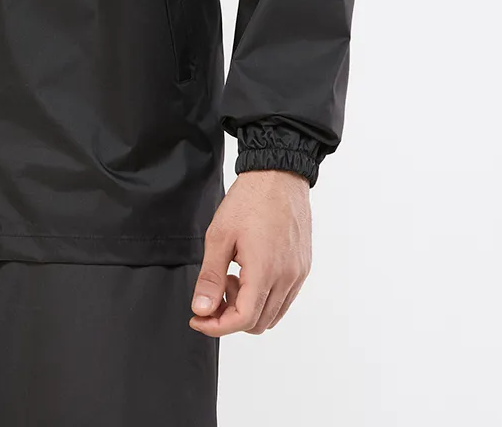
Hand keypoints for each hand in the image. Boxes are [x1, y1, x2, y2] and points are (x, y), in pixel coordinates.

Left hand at [188, 170, 311, 334]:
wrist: (278, 175)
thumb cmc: (249, 200)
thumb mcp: (219, 236)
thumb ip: (210, 277)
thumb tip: (202, 309)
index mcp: (264, 272)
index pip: (243, 319)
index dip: (216, 326)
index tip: (198, 318)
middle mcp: (287, 278)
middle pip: (258, 323)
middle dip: (230, 316)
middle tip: (213, 292)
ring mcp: (298, 274)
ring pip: (273, 314)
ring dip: (248, 307)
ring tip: (231, 276)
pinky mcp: (303, 267)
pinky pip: (284, 298)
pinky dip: (264, 297)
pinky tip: (248, 272)